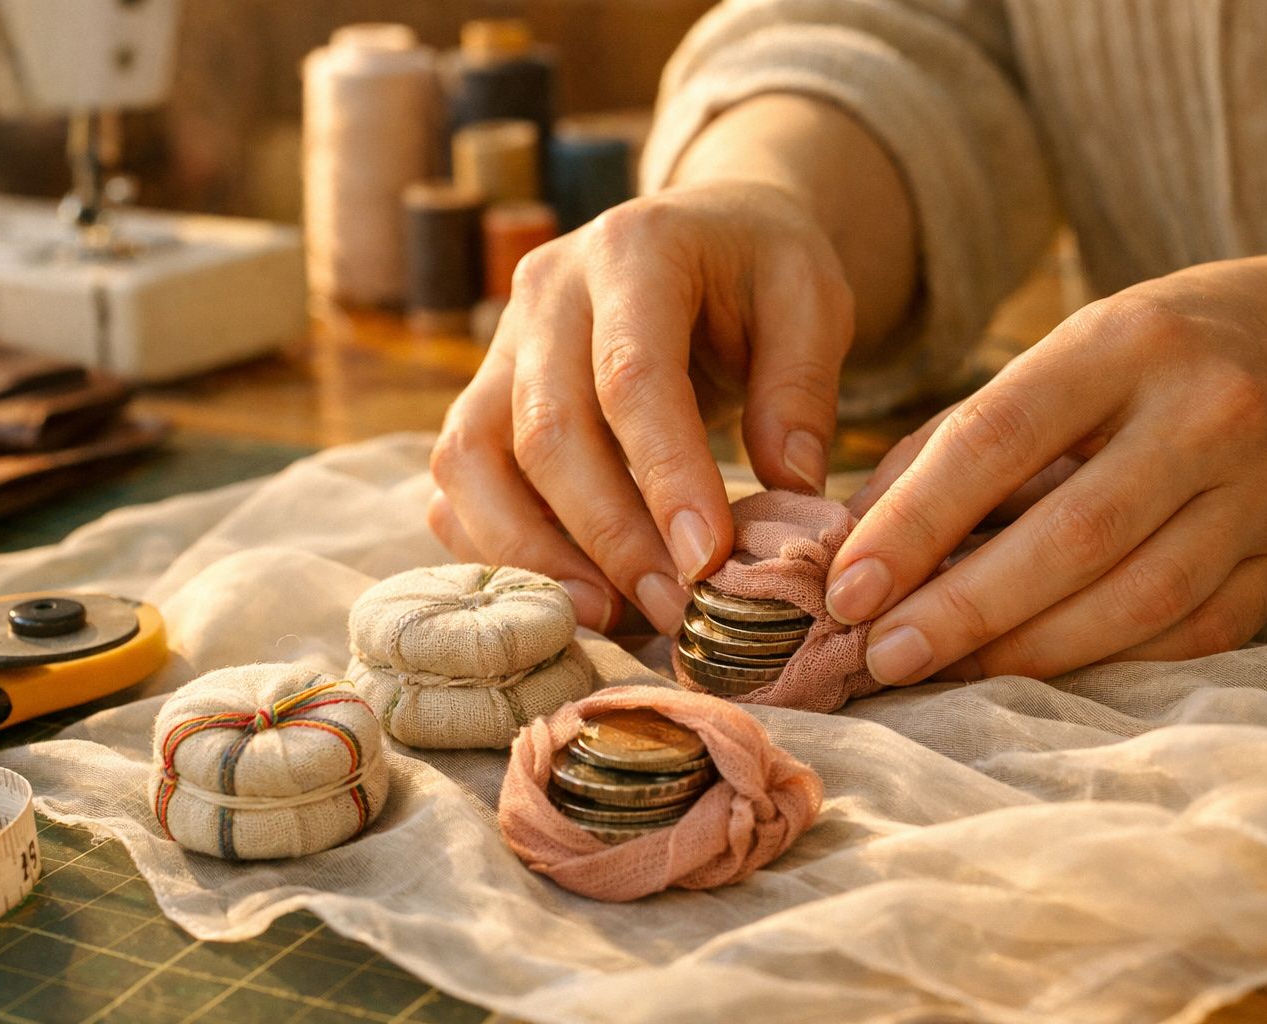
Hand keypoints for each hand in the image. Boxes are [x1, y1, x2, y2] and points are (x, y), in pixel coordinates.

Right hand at [429, 180, 855, 632]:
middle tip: (676, 608)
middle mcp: (545, 293)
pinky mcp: (481, 398)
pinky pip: (455, 483)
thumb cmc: (756, 271)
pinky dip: (496, 546)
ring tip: (609, 616)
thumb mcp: (811, 300)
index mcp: (632, 251)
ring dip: (534, 553)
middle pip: (546, 430)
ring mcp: (499, 347)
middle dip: (610, 536)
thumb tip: (790, 491)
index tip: (708, 559)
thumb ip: (801, 390)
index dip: (666, 476)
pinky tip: (564, 590)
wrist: (697, 233)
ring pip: (472, 461)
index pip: (631, 375)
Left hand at [824, 245, 1266, 683]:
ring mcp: (1259, 493)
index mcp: (1124, 343)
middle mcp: (1205, 413)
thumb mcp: (1056, 357)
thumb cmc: (1149, 355)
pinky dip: (1097, 662)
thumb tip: (858, 534)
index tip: (848, 586)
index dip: (916, 523)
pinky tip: (1026, 672)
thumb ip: (952, 441)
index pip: (1000, 438)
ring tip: (937, 671)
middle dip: (961, 607)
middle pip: (1070, 535)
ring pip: (1133, 599)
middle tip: (879, 654)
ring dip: (1022, 651)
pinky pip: (1186, 634)